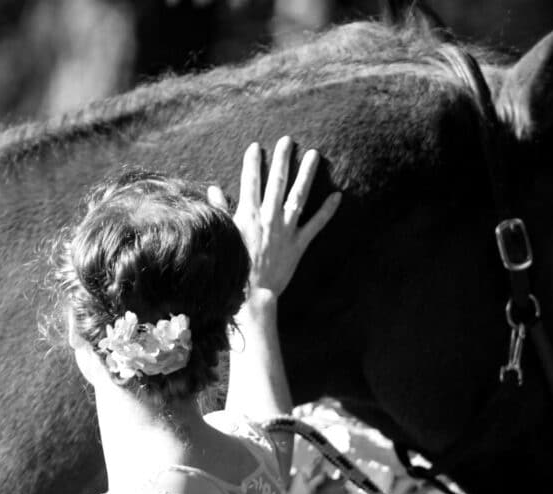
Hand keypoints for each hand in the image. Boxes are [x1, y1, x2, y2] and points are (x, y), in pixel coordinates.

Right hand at [208, 136, 341, 300]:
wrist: (252, 294)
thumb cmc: (234, 268)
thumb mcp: (224, 236)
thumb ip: (220, 210)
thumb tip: (214, 189)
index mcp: (248, 215)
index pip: (250, 182)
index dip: (253, 163)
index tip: (256, 146)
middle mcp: (268, 217)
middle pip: (277, 182)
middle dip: (282, 159)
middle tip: (288, 140)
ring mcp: (286, 229)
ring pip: (298, 196)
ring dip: (307, 174)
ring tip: (314, 155)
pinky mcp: (299, 244)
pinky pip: (316, 225)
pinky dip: (327, 211)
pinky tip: (338, 196)